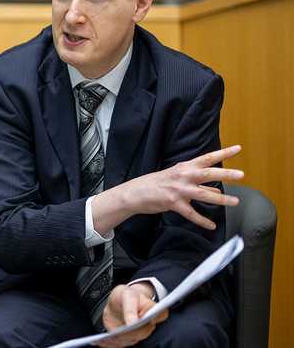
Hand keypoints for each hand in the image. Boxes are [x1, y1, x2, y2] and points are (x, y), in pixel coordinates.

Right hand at [93, 145, 243, 232]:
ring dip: (221, 199)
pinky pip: (191, 214)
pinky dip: (202, 221)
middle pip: (207, 173)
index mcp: (184, 167)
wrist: (134, 193)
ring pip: (203, 194)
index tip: (237, 149)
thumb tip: (217, 190)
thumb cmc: (156, 184)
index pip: (206, 158)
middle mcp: (182, 176)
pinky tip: (211, 226)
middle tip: (241, 174)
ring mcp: (178, 190)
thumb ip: (198, 185)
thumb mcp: (177, 179)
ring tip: (235, 202)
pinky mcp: (173, 204)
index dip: (223, 153)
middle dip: (225, 174)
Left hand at [95, 284, 167, 347]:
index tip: (140, 320)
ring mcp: (139, 333)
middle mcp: (149, 325)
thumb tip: (132, 323)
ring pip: (131, 340)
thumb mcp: (127, 295)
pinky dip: (111, 343)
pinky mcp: (128, 338)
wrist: (118, 301)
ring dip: (119, 339)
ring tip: (107, 338)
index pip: (159, 315)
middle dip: (131, 332)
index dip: (153, 318)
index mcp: (154, 310)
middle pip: (143, 332)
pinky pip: (120, 343)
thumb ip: (130, 309)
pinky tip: (101, 341)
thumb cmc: (126, 296)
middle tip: (119, 332)